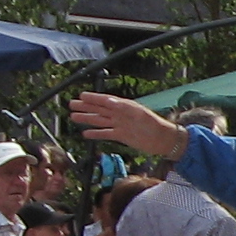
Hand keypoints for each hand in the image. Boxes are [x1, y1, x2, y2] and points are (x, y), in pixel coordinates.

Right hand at [70, 93, 188, 160]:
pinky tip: (86, 133)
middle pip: (99, 109)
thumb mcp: (139, 113)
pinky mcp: (121, 136)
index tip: (81, 95)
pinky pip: (105, 133)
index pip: (105, 100)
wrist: (163, 140)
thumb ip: (123, 107)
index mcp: (124, 106)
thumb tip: (109, 101)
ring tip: (73, 117)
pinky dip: (96, 133)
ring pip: (100, 121)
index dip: (93, 98)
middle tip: (71, 104)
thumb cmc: (154, 124)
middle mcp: (120, 115)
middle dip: (85, 107)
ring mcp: (120, 125)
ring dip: (87, 119)